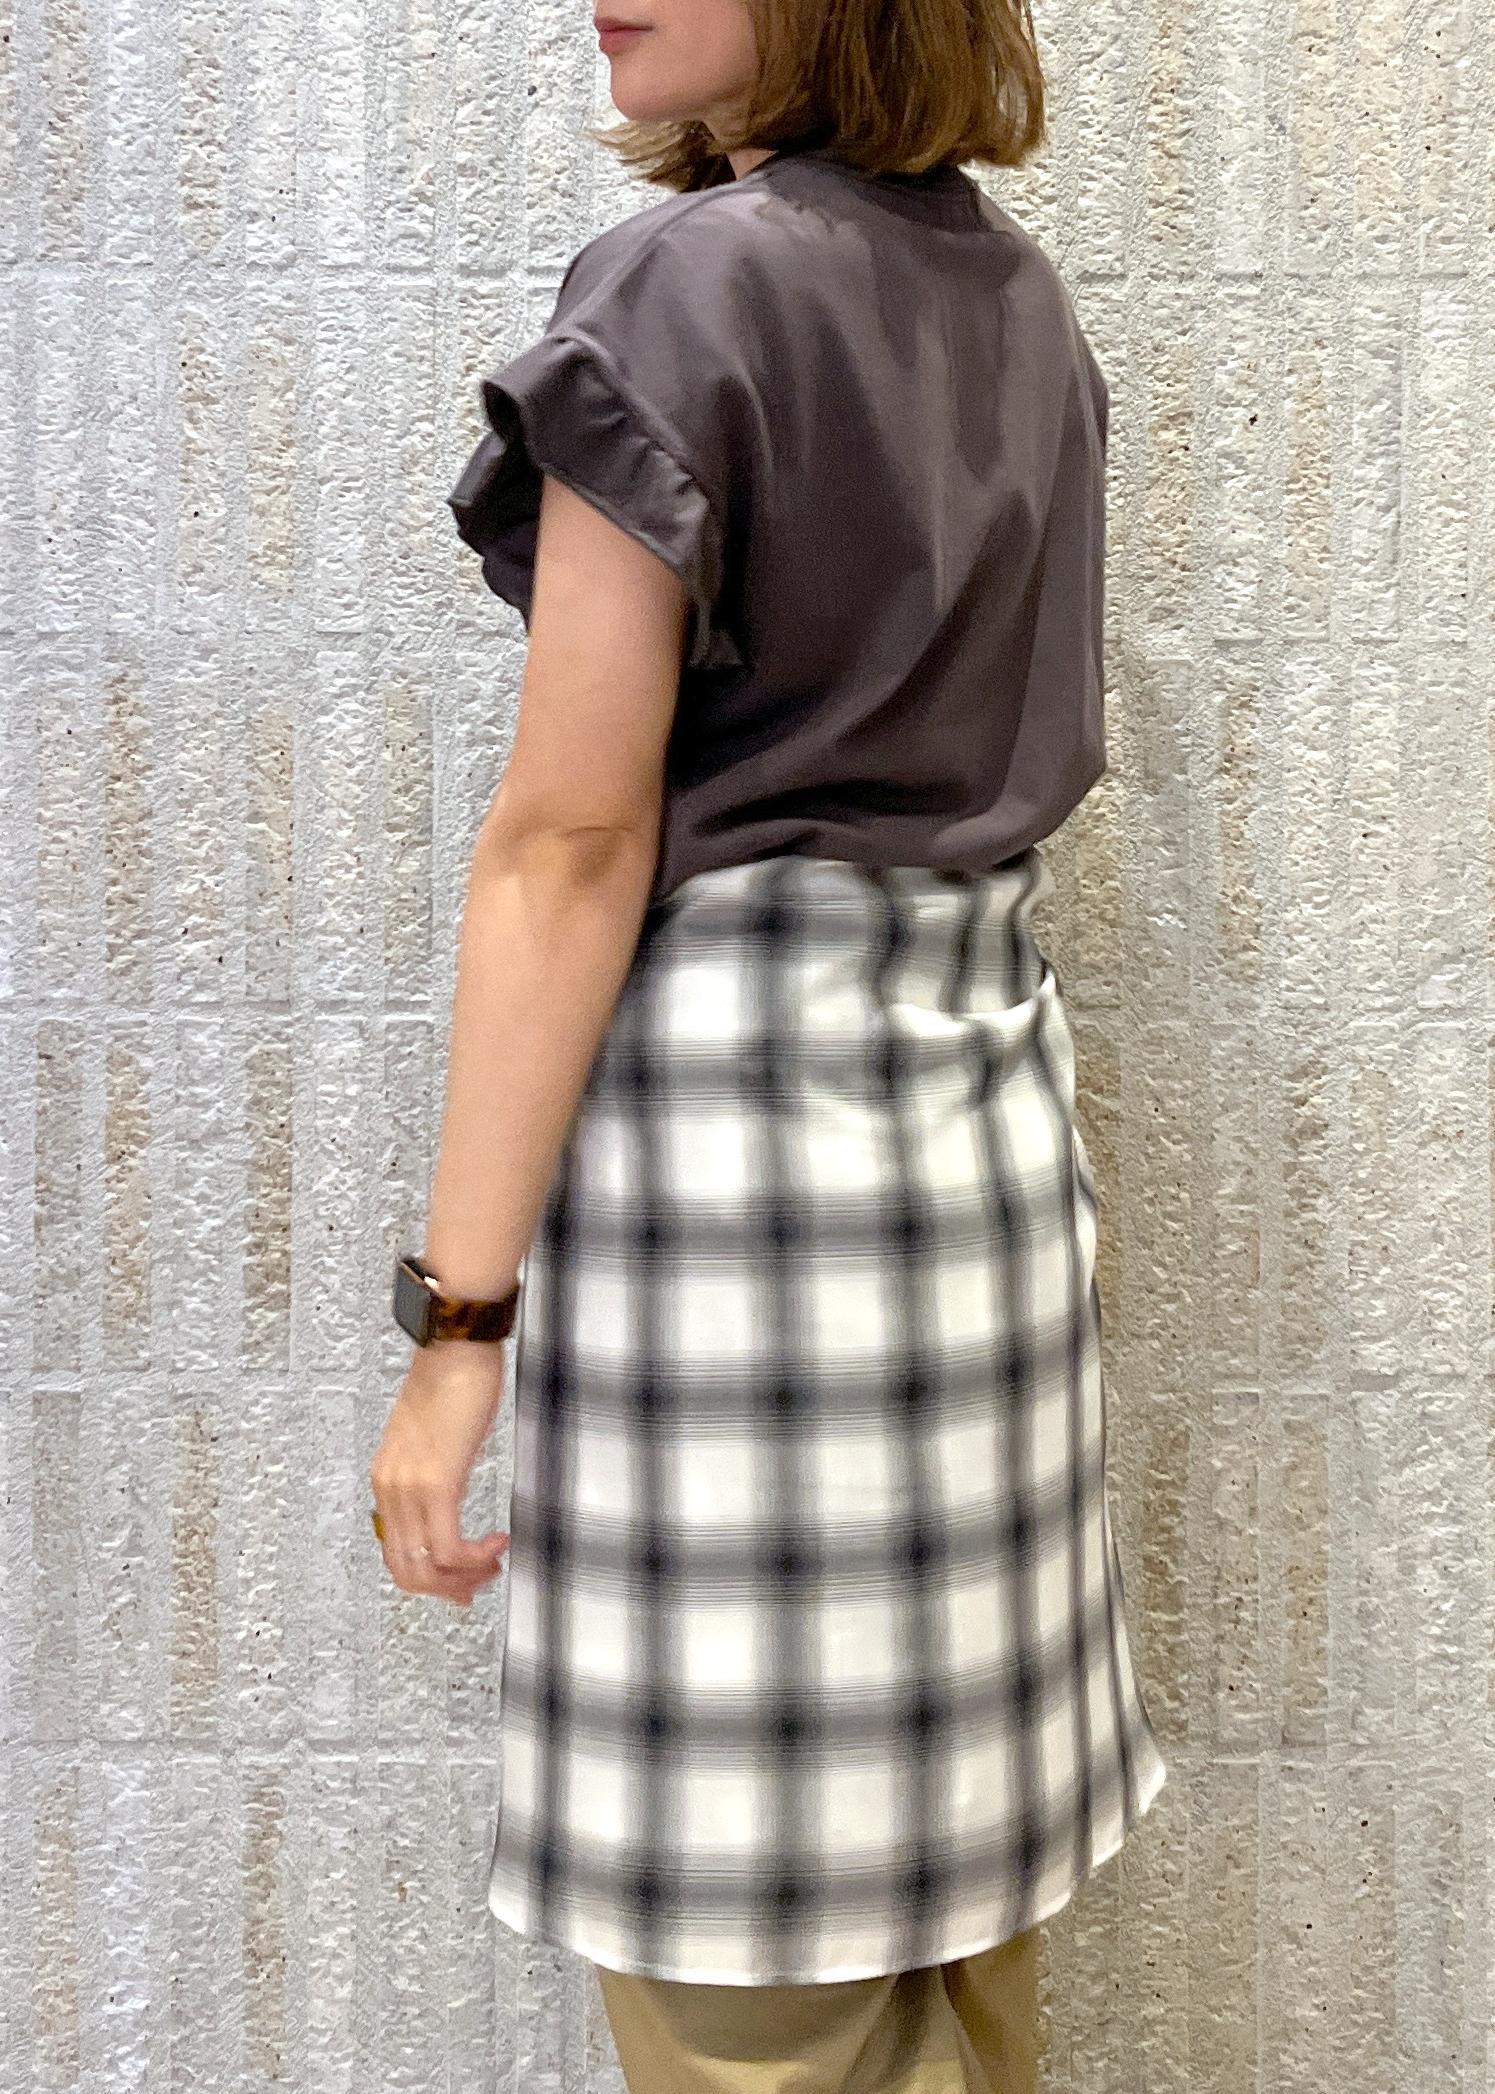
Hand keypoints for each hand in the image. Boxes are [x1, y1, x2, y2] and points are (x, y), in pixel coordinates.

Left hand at [370, 1342, 510, 1607]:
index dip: (431, 1579)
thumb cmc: (452, 1380)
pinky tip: (498, 1541)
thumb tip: (448, 1502)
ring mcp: (409, 1489)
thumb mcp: (432, 1437)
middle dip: (447, 1588)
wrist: (456, 1346)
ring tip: (494, 1561)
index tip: (465, 1580)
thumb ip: (431, 1472)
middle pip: (406, 1572)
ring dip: (465, 1577)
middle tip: (482, 1582)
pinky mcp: (438, 1483)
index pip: (395, 1554)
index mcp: (385, 1480)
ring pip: (427, 1567)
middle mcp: (389, 1490)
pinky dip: (475, 1557)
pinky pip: (449, 1546)